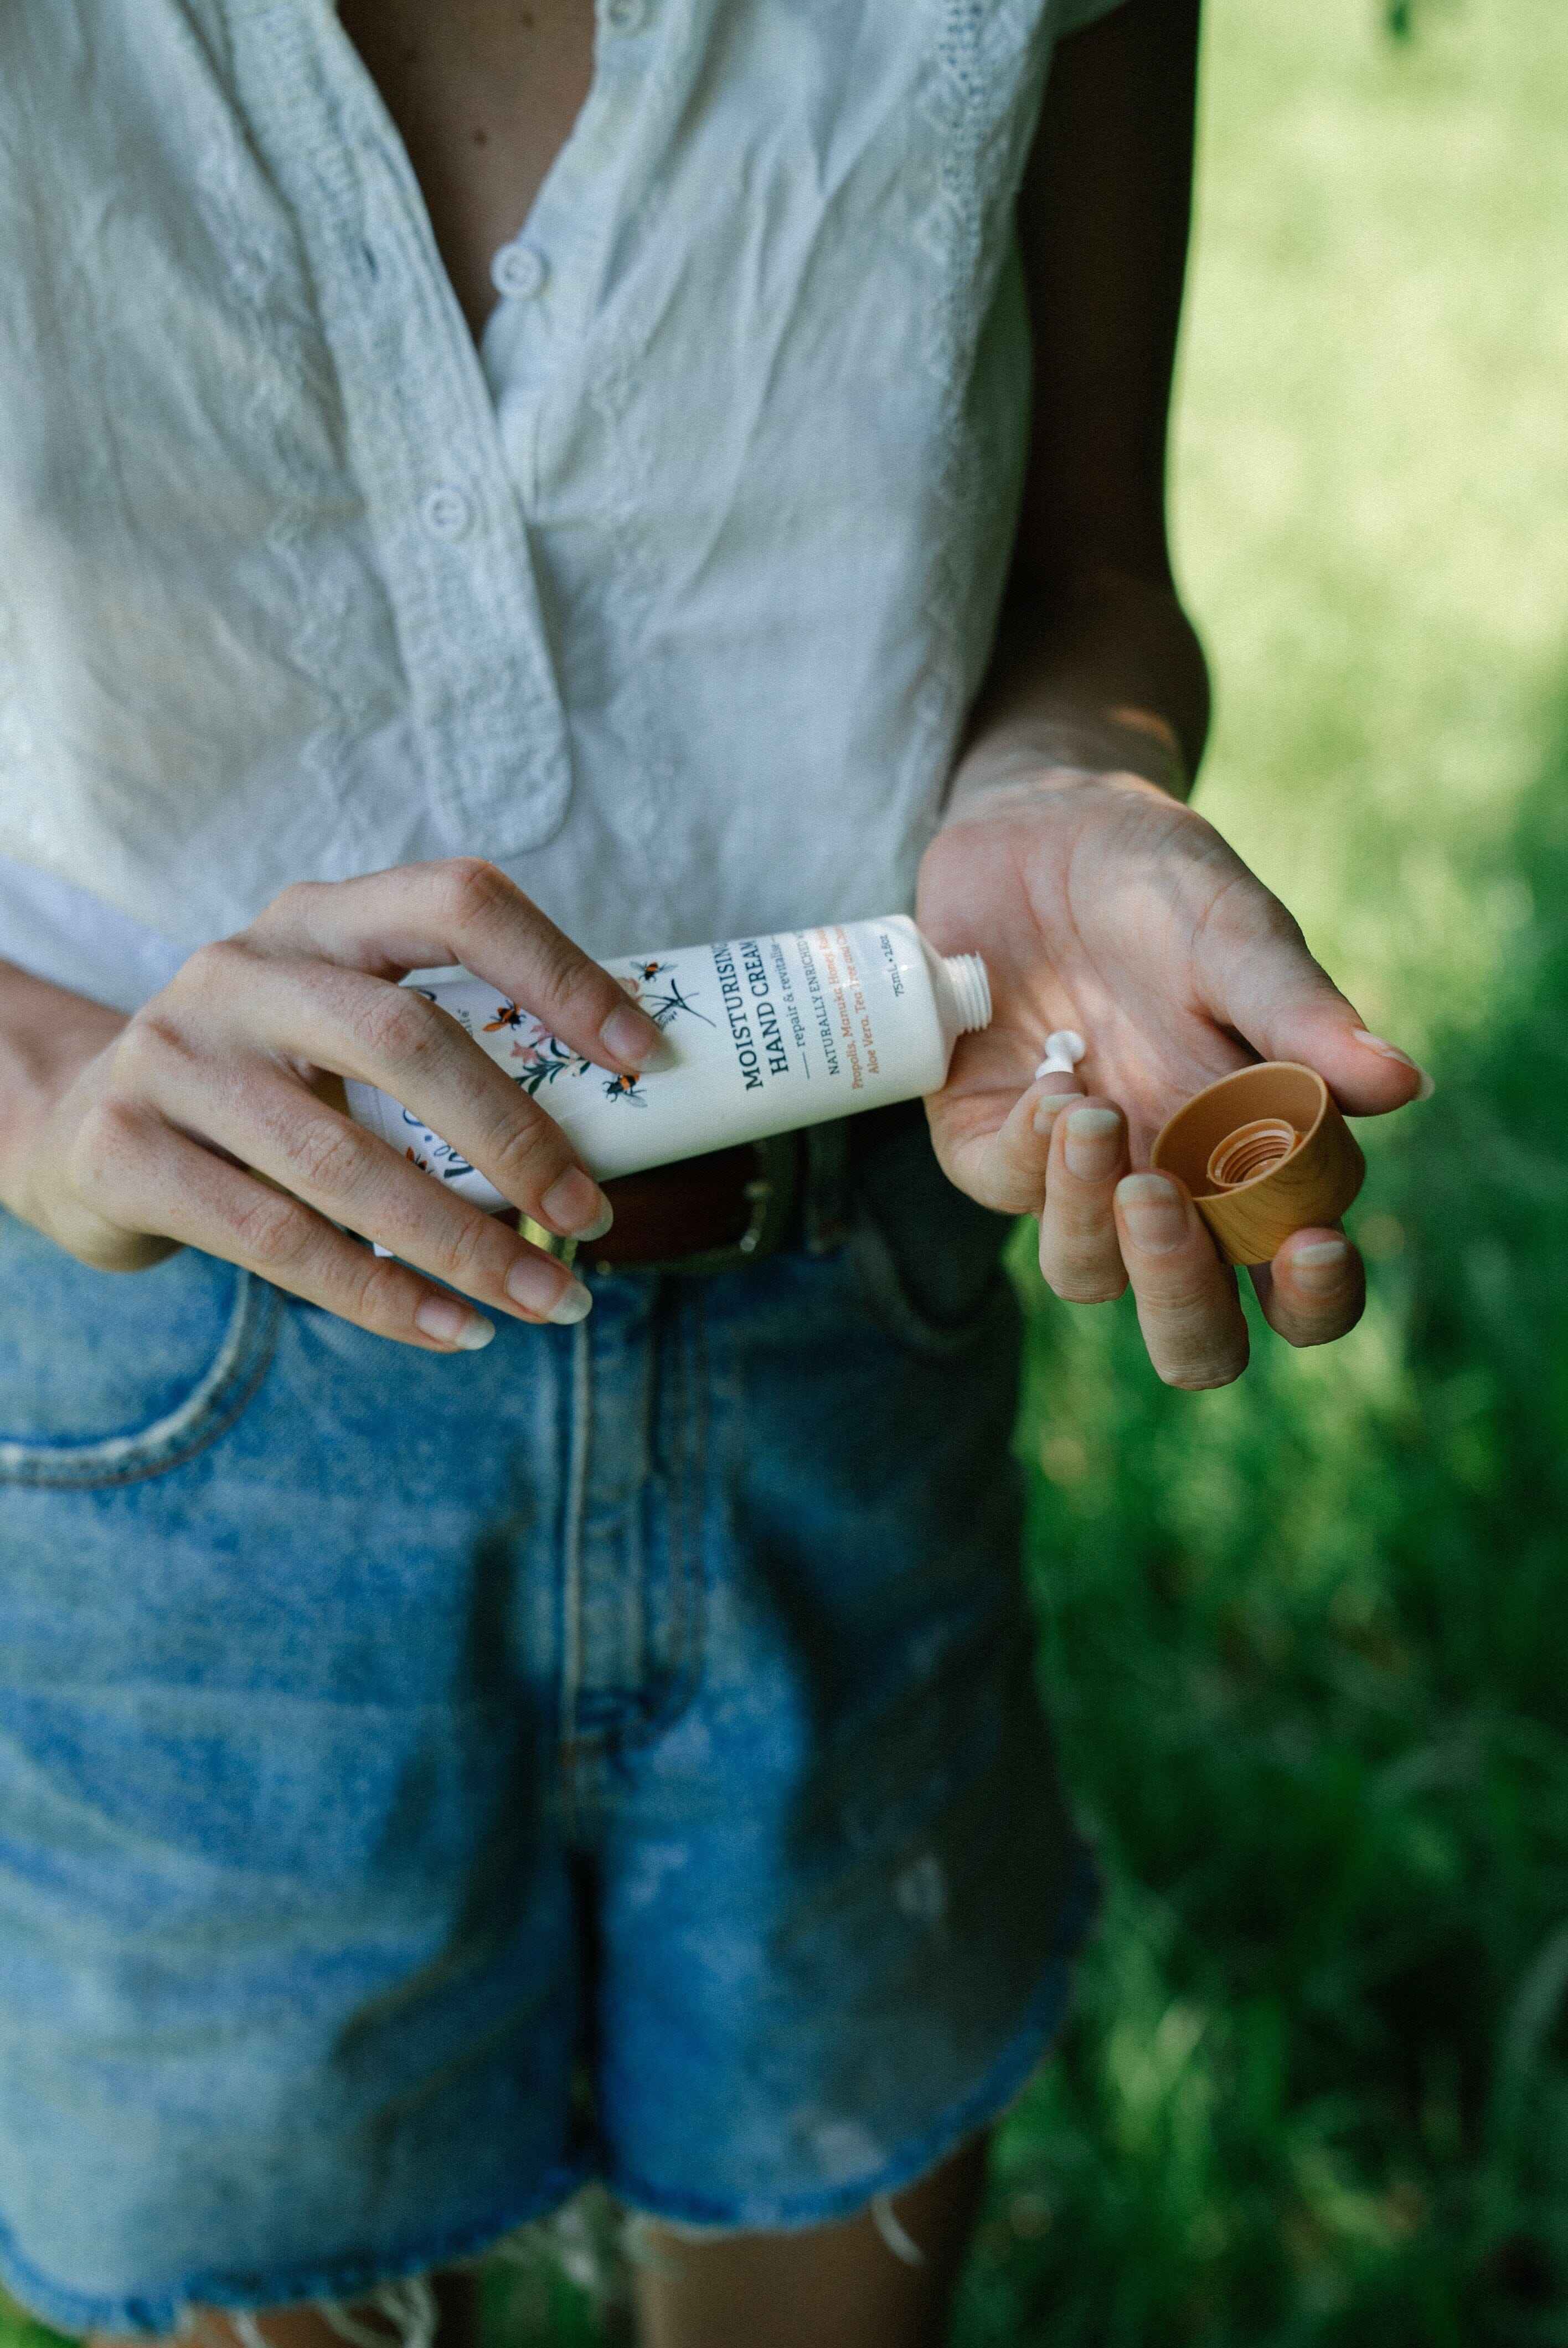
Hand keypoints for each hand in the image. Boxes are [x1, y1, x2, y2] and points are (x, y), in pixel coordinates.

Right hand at [3, 860, 668, 1351]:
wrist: (81, 1127)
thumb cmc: (266, 1087)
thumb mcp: (340, 1032)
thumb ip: (446, 1051)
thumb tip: (617, 1134)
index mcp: (321, 920)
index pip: (458, 903)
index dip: (561, 971)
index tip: (644, 1057)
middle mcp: (243, 970)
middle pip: (407, 1039)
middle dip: (518, 1137)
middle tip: (594, 1217)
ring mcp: (176, 1057)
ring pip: (344, 1163)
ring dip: (466, 1244)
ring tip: (551, 1298)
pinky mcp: (128, 1153)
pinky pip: (278, 1241)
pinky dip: (381, 1296)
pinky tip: (455, 1329)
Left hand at [917, 769, 1429, 1387]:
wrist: (1036, 824)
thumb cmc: (1158, 882)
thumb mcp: (1234, 931)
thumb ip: (1301, 1013)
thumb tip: (1403, 1085)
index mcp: (1257, 1157)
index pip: (1298, 1281)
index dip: (1315, 1299)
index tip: (1313, 1245)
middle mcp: (1170, 1184)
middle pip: (1189, 1329)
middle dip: (1180, 1303)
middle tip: (1159, 1200)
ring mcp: (1073, 1173)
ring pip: (1086, 1274)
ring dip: (1086, 1217)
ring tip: (1088, 1108)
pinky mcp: (986, 1138)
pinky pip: (1002, 1189)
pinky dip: (1026, 1151)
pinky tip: (1050, 1079)